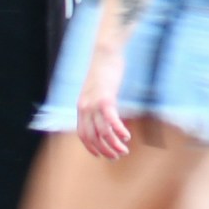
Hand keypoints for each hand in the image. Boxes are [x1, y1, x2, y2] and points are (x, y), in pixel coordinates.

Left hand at [75, 48, 134, 163]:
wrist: (105, 52)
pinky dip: (119, 131)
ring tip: (124, 150)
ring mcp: (94, 103)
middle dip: (105, 150)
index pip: (83, 135)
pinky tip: (127, 137)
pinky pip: (111, 120)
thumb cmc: (104, 69)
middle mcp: (84, 108)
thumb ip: (99, 103)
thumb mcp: (98, 89)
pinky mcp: (106, 98)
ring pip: (102, 132)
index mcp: (81, 107)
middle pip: (92, 137)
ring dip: (113, 144)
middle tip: (117, 156)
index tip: (102, 155)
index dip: (91, 148)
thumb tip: (107, 114)